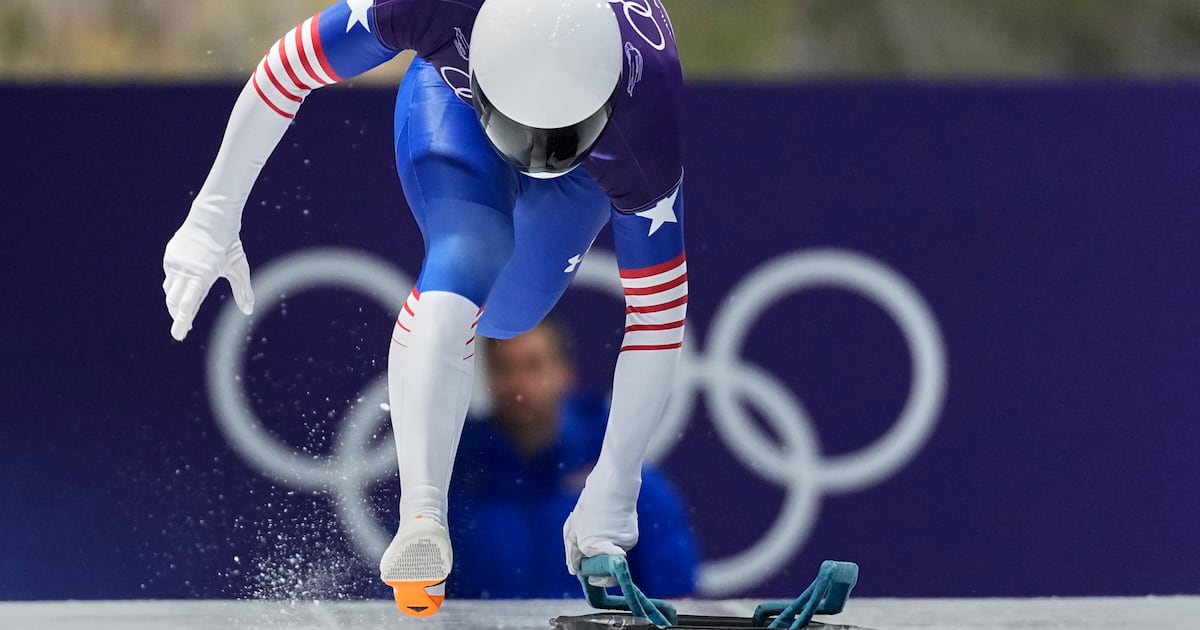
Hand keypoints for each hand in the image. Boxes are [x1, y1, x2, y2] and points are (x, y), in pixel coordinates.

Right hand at [162, 220, 253, 340]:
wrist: (211, 218)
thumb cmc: (229, 245)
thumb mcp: (239, 268)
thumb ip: (243, 291)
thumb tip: (249, 311)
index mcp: (202, 276)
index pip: (188, 304)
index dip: (182, 321)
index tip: (178, 335)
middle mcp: (186, 271)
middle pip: (174, 302)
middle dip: (177, 316)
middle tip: (182, 328)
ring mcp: (175, 263)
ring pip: (170, 290)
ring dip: (174, 302)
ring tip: (182, 311)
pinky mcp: (170, 256)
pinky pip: (170, 276)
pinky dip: (175, 284)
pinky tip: (183, 286)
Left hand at [563, 491, 638, 585]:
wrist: (614, 486)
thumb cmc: (589, 505)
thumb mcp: (573, 527)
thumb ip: (572, 551)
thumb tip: (573, 570)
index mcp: (589, 544)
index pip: (589, 570)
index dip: (588, 573)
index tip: (590, 577)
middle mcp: (607, 547)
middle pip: (602, 566)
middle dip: (596, 561)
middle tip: (592, 547)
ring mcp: (622, 544)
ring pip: (611, 556)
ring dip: (606, 548)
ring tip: (601, 526)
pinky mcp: (632, 538)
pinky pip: (621, 546)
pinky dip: (616, 540)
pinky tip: (612, 524)